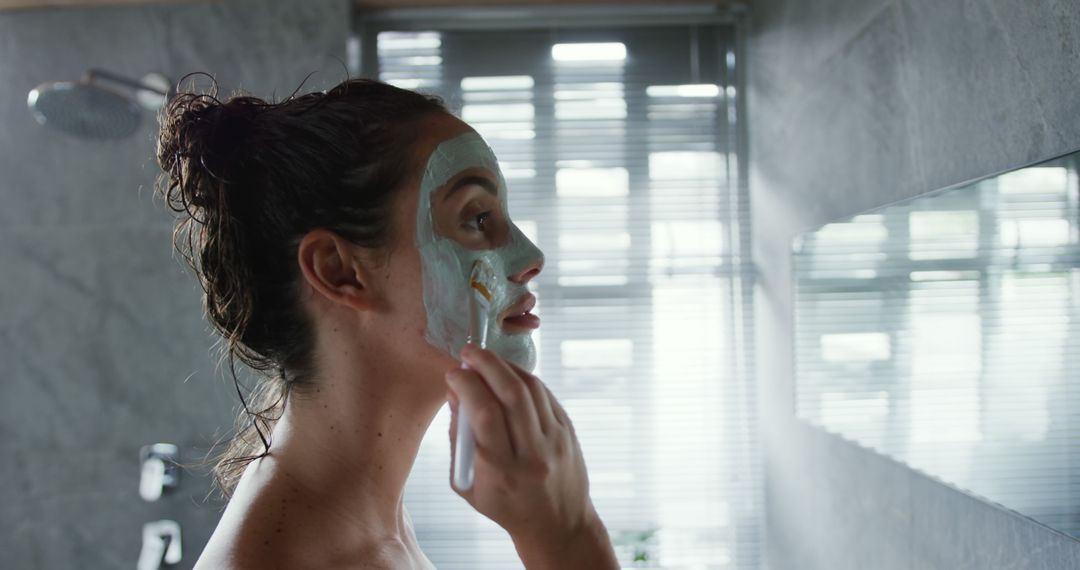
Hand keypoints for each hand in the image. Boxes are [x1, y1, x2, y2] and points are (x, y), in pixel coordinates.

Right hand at [445, 344, 617, 568]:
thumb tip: (455, 392)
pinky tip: (508, 373)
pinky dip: (524, 378)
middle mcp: (532, 454)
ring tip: (486, 359)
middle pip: (511, 395)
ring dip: (505, 367)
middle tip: (469, 351)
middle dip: (487, 365)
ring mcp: (555, 442)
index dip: (467, 386)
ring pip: (531, 390)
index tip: (453, 374)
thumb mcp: (467, 484)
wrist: (556, 524)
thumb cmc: (504, 505)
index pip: (484, 414)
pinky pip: (545, 395)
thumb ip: (459, 438)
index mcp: (501, 471)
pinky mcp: (569, 432)